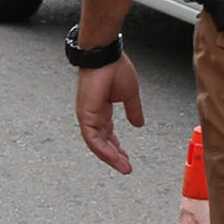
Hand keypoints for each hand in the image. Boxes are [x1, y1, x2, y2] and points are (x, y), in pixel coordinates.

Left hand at [75, 55, 144, 173]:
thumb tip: (139, 124)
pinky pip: (92, 138)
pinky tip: (114, 157)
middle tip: (125, 167)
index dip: (116, 147)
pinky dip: (103, 149)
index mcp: (102, 109)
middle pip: (102, 141)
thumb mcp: (130, 95)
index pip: (108, 134)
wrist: (106, 56)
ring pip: (97, 144)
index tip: (126, 157)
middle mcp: (93, 114)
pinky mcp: (85, 114)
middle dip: (114, 155)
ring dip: (110, 157)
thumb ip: (133, 110)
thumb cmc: (115, 68)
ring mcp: (87, 115)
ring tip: (123, 167)